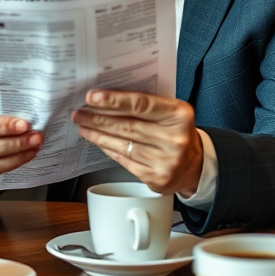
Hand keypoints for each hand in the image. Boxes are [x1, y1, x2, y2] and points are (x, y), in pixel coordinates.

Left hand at [72, 90, 202, 195]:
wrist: (195, 165)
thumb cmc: (177, 132)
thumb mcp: (171, 112)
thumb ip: (146, 104)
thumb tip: (107, 97)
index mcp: (179, 115)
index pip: (141, 104)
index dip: (113, 101)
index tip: (92, 97)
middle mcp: (174, 139)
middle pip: (127, 126)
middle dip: (98, 118)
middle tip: (79, 113)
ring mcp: (166, 161)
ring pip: (122, 144)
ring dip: (98, 134)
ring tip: (83, 126)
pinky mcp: (156, 178)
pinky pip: (124, 160)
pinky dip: (108, 148)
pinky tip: (97, 140)